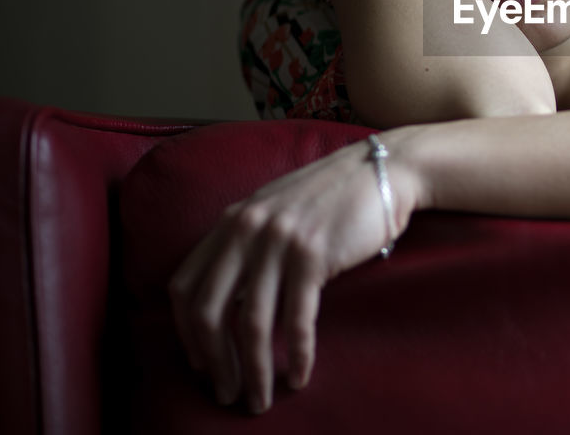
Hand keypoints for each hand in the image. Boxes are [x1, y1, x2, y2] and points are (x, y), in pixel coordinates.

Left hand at [168, 133, 422, 413]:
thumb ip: (248, 240)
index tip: (201, 361)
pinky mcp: (313, 255)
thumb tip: (231, 296)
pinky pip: (296, 318)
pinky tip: (298, 375)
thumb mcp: (277, 208)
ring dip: (252, 370)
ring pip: (251, 323)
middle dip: (214, 362)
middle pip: (209, 311)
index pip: (185, 285)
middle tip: (226, 393)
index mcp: (232, 220)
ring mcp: (279, 242)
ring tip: (259, 399)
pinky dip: (296, 354)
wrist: (384, 170)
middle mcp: (247, 229)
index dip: (185, 332)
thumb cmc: (334, 194)